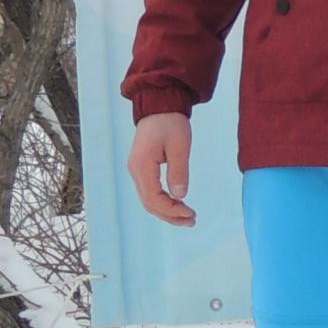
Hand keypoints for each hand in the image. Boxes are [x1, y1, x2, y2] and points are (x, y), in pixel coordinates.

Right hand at [128, 112, 195, 226]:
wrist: (160, 106)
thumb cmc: (170, 122)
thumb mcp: (180, 146)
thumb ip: (179, 171)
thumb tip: (180, 196)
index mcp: (142, 166)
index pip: (153, 198)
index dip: (171, 210)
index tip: (190, 213)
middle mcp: (136, 171)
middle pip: (149, 203)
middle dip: (170, 215)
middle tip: (191, 221)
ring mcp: (138, 170)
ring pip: (149, 200)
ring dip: (167, 211)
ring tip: (187, 217)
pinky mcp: (143, 168)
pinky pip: (151, 192)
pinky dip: (164, 202)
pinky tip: (178, 205)